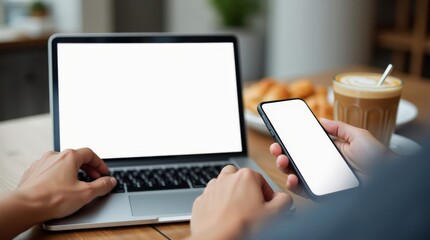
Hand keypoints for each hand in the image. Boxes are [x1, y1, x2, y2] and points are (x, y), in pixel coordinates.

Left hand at [0, 148, 115, 238]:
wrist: (26, 206)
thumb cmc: (53, 198)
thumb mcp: (86, 193)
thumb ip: (102, 185)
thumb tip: (110, 181)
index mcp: (69, 157)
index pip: (90, 154)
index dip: (100, 164)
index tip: (104, 173)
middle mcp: (55, 156)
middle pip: (77, 158)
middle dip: (88, 168)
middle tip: (94, 179)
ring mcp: (42, 163)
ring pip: (63, 164)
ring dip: (73, 172)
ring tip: (77, 184)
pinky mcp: (33, 173)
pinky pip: (50, 171)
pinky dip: (59, 176)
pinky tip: (60, 188)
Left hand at [190, 165, 291, 239]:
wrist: (218, 238)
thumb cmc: (244, 226)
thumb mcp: (274, 213)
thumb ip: (284, 201)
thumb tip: (283, 198)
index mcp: (246, 176)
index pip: (261, 180)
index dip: (266, 195)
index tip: (267, 207)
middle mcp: (227, 178)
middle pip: (240, 178)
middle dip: (246, 190)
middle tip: (251, 207)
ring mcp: (211, 188)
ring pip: (224, 186)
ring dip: (231, 195)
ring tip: (237, 212)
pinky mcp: (201, 201)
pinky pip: (212, 199)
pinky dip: (217, 205)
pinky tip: (224, 218)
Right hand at [270, 118, 388, 189]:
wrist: (390, 177)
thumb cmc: (378, 158)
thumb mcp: (359, 135)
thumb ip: (339, 127)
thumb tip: (321, 120)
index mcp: (328, 152)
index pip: (303, 147)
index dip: (289, 143)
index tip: (280, 136)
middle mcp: (322, 166)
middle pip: (295, 161)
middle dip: (281, 154)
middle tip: (277, 148)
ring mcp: (321, 180)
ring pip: (295, 175)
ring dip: (284, 167)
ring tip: (283, 160)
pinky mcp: (322, 194)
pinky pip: (304, 191)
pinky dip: (294, 186)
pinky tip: (292, 178)